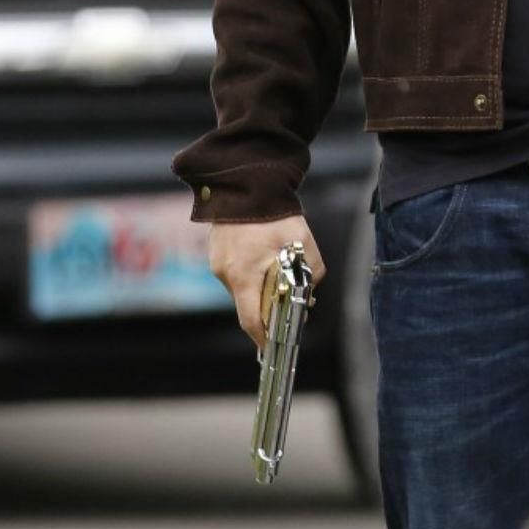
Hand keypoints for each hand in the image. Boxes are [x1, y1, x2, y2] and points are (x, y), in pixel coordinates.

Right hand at [209, 215, 325, 346]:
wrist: (248, 182)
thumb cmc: (275, 213)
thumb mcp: (303, 242)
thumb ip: (312, 271)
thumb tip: (310, 292)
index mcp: (244, 275)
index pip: (250, 319)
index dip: (262, 336)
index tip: (272, 345)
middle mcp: (226, 273)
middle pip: (247, 304)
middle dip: (266, 307)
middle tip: (286, 302)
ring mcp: (217, 262)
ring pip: (241, 288)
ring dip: (258, 287)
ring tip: (278, 271)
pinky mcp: (216, 252)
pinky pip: (235, 272)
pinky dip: (250, 272)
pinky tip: (264, 257)